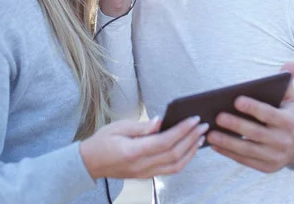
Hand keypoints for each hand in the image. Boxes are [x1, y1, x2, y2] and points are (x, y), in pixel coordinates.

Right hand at [80, 116, 207, 179]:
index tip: (193, 119)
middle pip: (174, 154)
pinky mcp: (147, 175)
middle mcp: (142, 166)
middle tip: (203, 125)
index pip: (165, 141)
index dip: (182, 130)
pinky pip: (170, 170)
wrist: (90, 163)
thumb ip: (141, 126)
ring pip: (175, 166)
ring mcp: (145, 173)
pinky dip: (183, 159)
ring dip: (191, 151)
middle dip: (191, 138)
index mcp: (134, 152)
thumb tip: (160, 121)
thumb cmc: (103, 141)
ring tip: (200, 137)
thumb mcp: (119, 127)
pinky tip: (189, 148)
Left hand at [206, 62, 293, 172]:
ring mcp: (274, 156)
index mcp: (288, 122)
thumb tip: (289, 64)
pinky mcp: (266, 167)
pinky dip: (229, 153)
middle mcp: (282, 141)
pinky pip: (245, 160)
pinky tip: (214, 145)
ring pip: (248, 150)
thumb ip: (286, 82)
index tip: (236, 100)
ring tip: (210, 133)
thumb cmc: (288, 116)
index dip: (253, 108)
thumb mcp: (291, 99)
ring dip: (227, 142)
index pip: (269, 114)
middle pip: (255, 133)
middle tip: (218, 116)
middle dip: (236, 125)